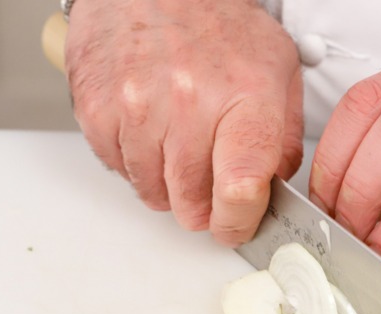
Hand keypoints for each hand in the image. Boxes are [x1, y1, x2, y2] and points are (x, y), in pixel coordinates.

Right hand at [65, 0, 302, 245]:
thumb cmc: (216, 21)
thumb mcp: (276, 69)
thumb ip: (284, 136)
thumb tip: (274, 187)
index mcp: (243, 96)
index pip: (239, 186)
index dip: (238, 221)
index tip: (236, 224)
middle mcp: (187, 104)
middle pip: (192, 204)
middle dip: (205, 206)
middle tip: (210, 181)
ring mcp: (136, 109)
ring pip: (154, 195)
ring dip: (169, 185)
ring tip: (178, 143)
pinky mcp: (96, 112)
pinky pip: (119, 171)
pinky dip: (137, 162)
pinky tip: (150, 129)